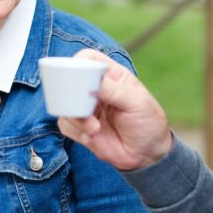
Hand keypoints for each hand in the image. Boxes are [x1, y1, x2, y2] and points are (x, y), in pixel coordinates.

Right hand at [57, 49, 172, 169]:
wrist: (147, 153)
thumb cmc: (147, 122)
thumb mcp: (135, 102)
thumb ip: (112, 90)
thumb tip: (88, 82)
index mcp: (111, 76)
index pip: (88, 59)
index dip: (78, 62)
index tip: (77, 76)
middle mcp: (95, 89)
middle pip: (69, 81)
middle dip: (71, 94)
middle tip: (82, 107)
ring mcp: (86, 108)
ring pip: (65, 104)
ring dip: (76, 117)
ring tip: (94, 128)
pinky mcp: (80, 127)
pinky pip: (65, 124)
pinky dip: (76, 131)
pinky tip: (92, 136)